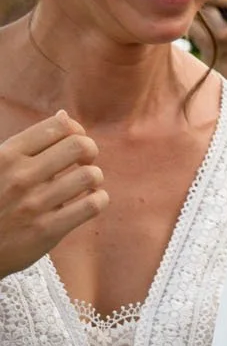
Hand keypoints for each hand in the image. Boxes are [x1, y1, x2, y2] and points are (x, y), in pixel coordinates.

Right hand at [0, 112, 105, 277]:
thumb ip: (28, 143)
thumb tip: (63, 116)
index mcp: (6, 155)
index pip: (59, 127)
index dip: (76, 131)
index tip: (73, 142)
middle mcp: (20, 176)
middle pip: (81, 146)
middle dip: (89, 152)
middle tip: (83, 163)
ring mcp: (34, 204)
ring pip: (90, 176)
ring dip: (94, 178)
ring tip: (84, 185)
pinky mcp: (48, 230)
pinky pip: (92, 205)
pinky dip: (98, 200)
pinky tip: (88, 201)